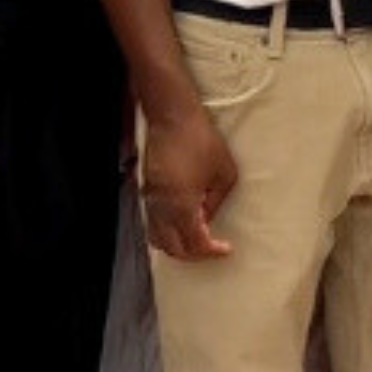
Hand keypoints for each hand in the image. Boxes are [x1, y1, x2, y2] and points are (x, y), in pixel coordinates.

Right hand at [138, 105, 238, 260]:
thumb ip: (216, 201)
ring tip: (197, 240)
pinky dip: (166, 232)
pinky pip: (152, 222)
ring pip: (157, 238)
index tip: (225, 249)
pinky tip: (181, 225)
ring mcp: (150, 199)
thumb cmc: (202, 140)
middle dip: (193, 254)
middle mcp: (161, 206)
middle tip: (212, 250)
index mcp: (182, 204)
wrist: (173, 117)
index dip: (210, 251)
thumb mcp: (224, 172)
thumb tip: (208, 218)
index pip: (194, 242)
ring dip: (177, 245)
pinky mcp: (146, 190)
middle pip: (172, 247)